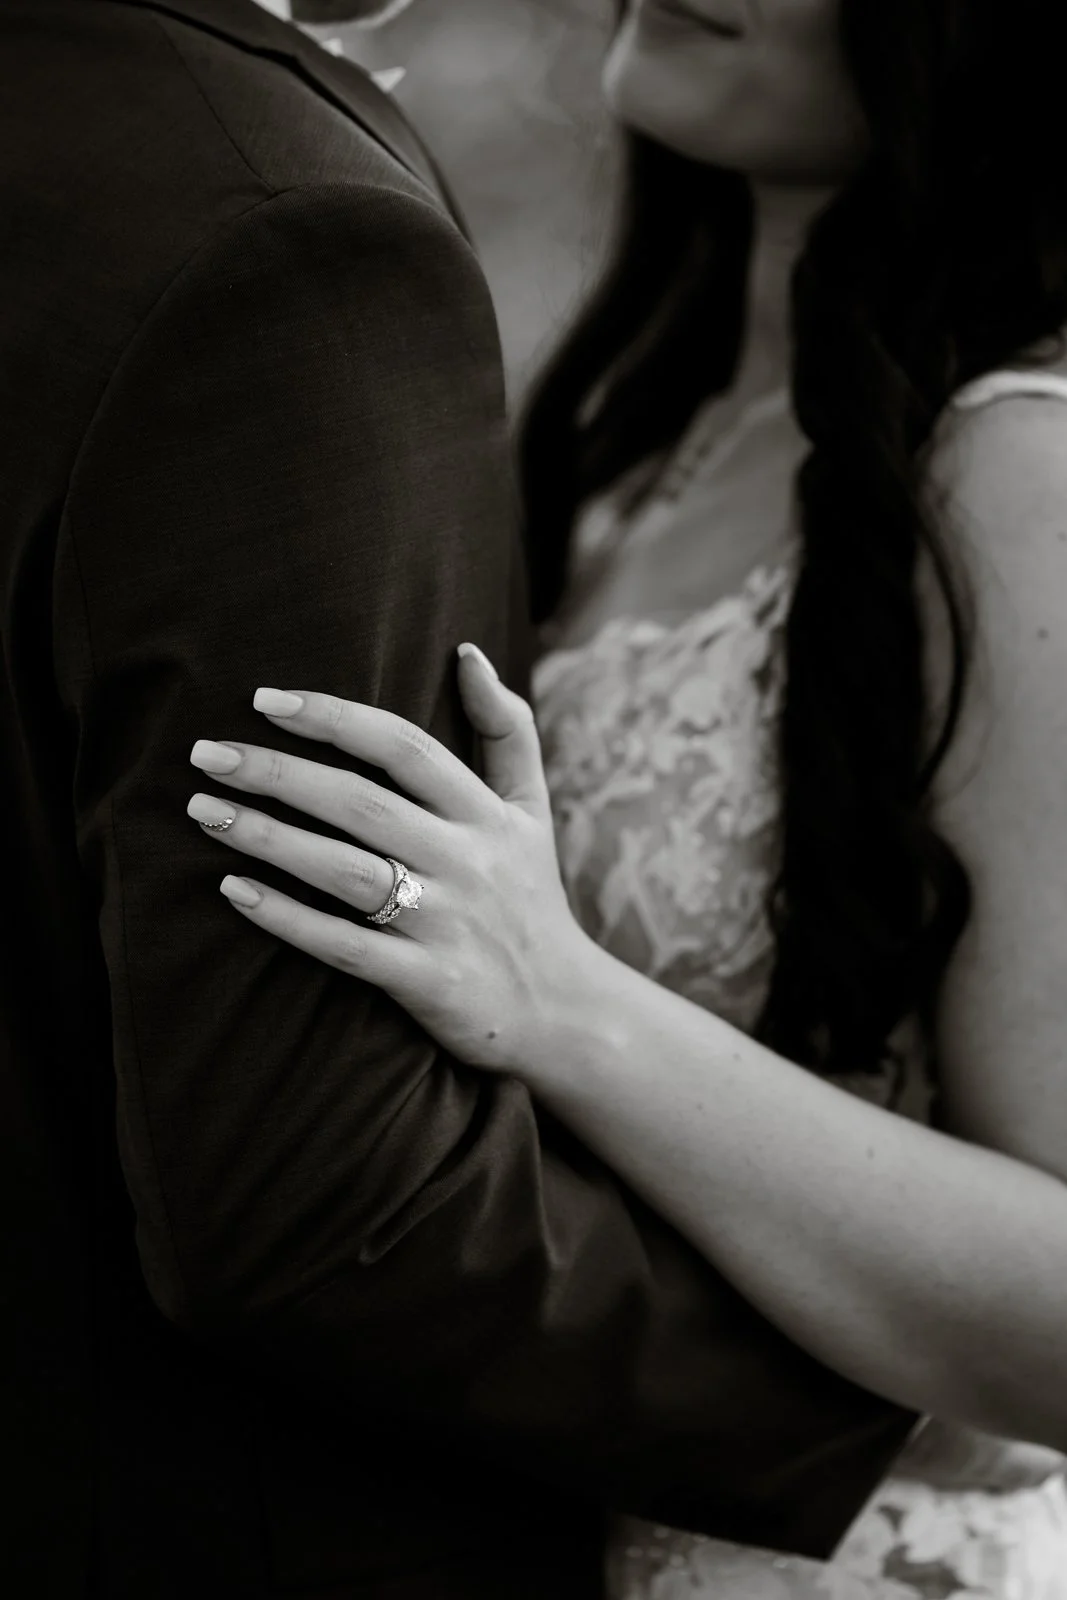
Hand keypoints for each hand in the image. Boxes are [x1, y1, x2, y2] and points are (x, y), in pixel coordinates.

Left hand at [186, 646, 595, 1072]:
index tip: (265, 700)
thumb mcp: (533, 809)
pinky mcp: (426, 981)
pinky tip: (234, 890)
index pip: (404, 748)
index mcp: (486, 814)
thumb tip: (468, 652)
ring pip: (344, 871)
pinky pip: (343, 945)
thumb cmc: (531, 897)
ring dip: (268, 837)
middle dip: (277, 773)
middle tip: (206, 753)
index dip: (334, 719)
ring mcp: (445, 922)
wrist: (566, 1010)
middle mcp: (467, 861)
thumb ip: (507, 728)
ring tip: (205, 811)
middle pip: (360, 803)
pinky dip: (287, 918)